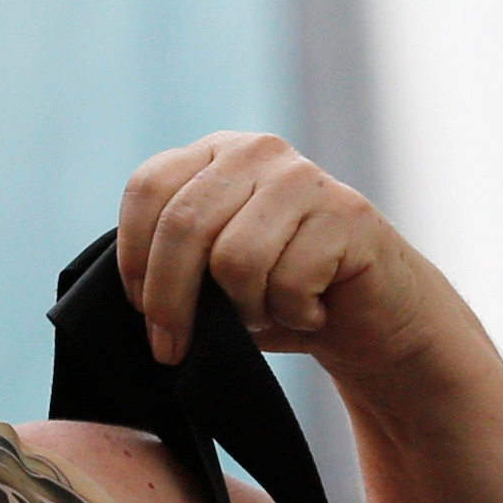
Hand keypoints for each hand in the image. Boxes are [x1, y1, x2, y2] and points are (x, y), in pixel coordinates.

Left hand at [118, 132, 439, 372]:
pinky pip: (289, 280)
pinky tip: (311, 309)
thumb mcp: (209, 271)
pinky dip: (293, 313)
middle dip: (168, 302)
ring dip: (245, 309)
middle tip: (172, 350)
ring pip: (235, 259)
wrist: (372, 316)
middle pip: (184, 225)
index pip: (147, 188)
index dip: (131, 257)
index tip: (139, 311)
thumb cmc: (278, 295)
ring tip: (265, 313)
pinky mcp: (348, 214)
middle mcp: (256, 152)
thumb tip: (130, 297)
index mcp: (213, 155)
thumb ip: (170, 261)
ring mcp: (304, 177)